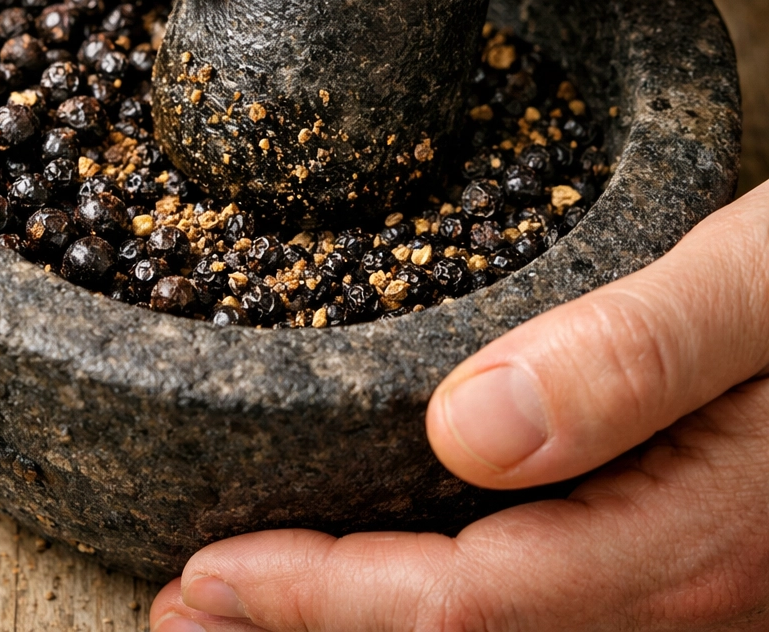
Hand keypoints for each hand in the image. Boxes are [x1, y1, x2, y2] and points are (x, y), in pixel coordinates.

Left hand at [150, 181, 768, 630]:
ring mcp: (676, 596)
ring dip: (345, 630)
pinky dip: (418, 602)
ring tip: (228, 612)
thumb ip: (629, 358)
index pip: (459, 608)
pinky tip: (362, 572)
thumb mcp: (752, 288)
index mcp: (681, 542)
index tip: (205, 572)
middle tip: (175, 616)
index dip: (318, 602)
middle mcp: (673, 598)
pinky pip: (525, 608)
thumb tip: (468, 431)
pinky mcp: (666, 562)